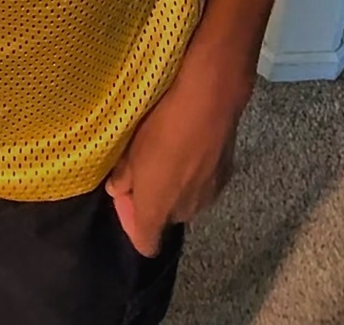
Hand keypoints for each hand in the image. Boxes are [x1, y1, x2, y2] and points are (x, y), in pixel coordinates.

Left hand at [104, 48, 251, 256]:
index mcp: (158, 211)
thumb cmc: (162, 126)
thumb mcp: (132, 149)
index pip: (146, 245)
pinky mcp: (226, 176)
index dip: (131, 224)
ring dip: (176, 184)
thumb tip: (118, 189)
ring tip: (169, 150)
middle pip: (165, 218)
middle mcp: (185, 212)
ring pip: (185, 199)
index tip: (125, 195)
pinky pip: (203, 183)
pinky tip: (191, 144)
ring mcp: (209, 196)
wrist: (210, 99)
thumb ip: (123, 177)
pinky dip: (196, 171)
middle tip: (143, 165)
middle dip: (153, 197)